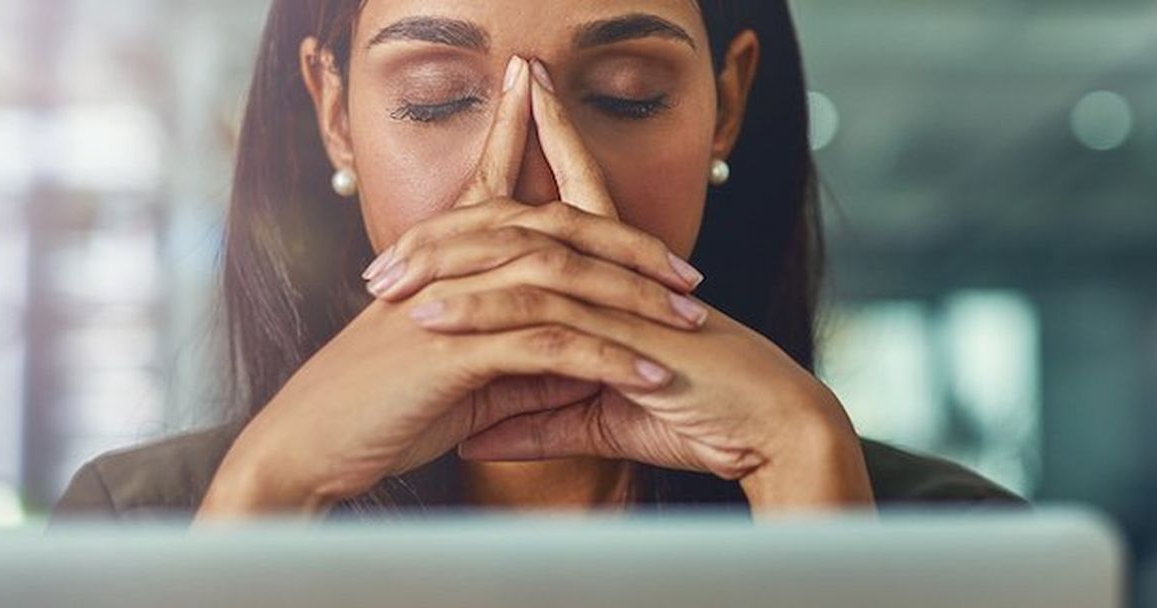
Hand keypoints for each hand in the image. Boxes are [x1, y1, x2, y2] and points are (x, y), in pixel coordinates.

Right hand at [198, 56, 705, 518]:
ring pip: (562, 279)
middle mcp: (450, 263)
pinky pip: (549, 343)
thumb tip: (585, 353)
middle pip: (559, 230)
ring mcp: (451, 299)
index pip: (527, 209)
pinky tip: (650, 374)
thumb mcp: (463, 374)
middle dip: (632, 249)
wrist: (306, 446)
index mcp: (447, 258)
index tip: (661, 250)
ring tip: (690, 325)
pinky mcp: (453, 348)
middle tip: (690, 276)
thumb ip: (518, 352)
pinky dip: (606, 357)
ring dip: (634, 302)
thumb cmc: (377, 412)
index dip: (595, 212)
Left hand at [403, 59, 872, 510]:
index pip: (560, 212)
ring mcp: (621, 294)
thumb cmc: (703, 421)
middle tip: (387, 252)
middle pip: (523, 224)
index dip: (502, 196)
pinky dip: (483, 316)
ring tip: (387, 284)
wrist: (770, 432)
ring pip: (521, 261)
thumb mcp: (602, 420)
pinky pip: (543, 314)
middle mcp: (617, 273)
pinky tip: (433, 321)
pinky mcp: (625, 328)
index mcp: (618, 281)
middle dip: (451, 230)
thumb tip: (475, 432)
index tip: (438, 210)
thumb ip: (538, 420)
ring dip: (448, 270)